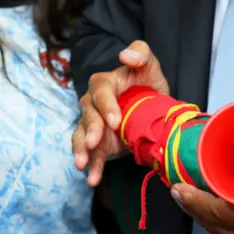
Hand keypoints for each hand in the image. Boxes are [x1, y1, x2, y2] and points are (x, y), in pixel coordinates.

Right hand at [71, 40, 170, 186]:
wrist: (152, 108)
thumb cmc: (147, 84)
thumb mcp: (150, 67)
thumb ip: (141, 54)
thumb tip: (125, 55)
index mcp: (104, 84)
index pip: (100, 91)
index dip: (106, 105)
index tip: (116, 120)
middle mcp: (93, 104)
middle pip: (88, 115)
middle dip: (91, 130)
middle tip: (96, 143)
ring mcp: (94, 126)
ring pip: (82, 136)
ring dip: (81, 150)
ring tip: (82, 165)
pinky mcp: (99, 144)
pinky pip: (92, 156)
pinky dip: (92, 168)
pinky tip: (93, 179)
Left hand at [172, 164, 233, 233]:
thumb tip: (218, 160)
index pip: (216, 211)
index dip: (193, 200)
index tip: (179, 190)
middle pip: (214, 226)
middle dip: (195, 208)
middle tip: (182, 194)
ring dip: (209, 221)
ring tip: (201, 203)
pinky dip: (223, 233)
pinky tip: (220, 220)